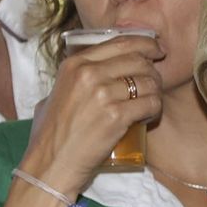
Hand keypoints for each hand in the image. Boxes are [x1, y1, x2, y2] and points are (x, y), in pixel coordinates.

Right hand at [8, 33, 165, 206]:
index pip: (120, 42)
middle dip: (153, 70)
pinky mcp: (116, 116)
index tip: (156, 50)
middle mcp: (89, 73)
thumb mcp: (54, 95)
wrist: (50, 165)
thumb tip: (88, 73)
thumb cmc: (50, 135)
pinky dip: (156, 109)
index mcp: (74, 64)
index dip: (145, 44)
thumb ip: (73, 80)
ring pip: (148, 81)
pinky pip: (150, 103)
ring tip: (152, 102)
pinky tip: (150, 116)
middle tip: (156, 83)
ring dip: (156, 91)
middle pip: (138, 59)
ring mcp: (103, 94)